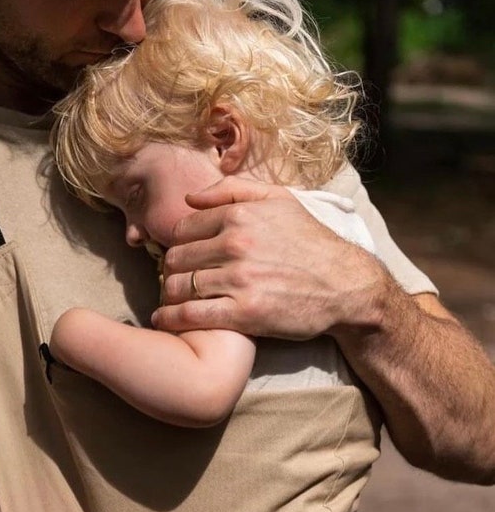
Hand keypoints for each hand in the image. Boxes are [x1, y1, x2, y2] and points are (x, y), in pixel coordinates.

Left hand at [152, 175, 389, 339]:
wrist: (346, 286)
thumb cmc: (312, 243)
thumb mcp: (281, 201)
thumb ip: (233, 191)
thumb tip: (190, 198)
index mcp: (241, 215)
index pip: (183, 230)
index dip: (177, 244)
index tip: (181, 257)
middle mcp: (236, 244)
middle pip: (177, 259)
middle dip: (171, 271)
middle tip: (173, 281)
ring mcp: (239, 279)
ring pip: (179, 286)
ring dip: (168, 296)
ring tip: (169, 301)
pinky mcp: (243, 313)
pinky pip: (191, 315)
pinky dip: (171, 318)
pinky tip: (164, 320)